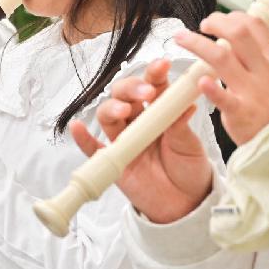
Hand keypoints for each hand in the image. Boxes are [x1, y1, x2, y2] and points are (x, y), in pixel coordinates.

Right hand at [71, 59, 213, 223]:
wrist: (185, 204)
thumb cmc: (189, 168)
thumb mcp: (190, 146)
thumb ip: (181, 126)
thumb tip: (185, 105)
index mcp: (158, 110)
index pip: (152, 85)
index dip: (154, 73)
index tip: (161, 65)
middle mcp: (138, 120)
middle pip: (125, 95)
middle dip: (132, 88)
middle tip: (146, 92)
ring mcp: (123, 140)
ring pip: (108, 115)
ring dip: (112, 108)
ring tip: (123, 110)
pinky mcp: (113, 161)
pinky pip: (92, 148)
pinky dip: (82, 138)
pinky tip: (77, 127)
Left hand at [175, 12, 268, 145]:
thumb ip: (265, 64)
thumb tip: (243, 47)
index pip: (256, 26)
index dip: (235, 16)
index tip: (222, 19)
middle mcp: (264, 72)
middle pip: (238, 33)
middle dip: (216, 22)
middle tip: (203, 25)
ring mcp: (253, 92)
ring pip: (222, 57)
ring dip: (197, 44)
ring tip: (182, 39)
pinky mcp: (242, 114)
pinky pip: (224, 98)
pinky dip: (211, 89)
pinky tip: (200, 82)